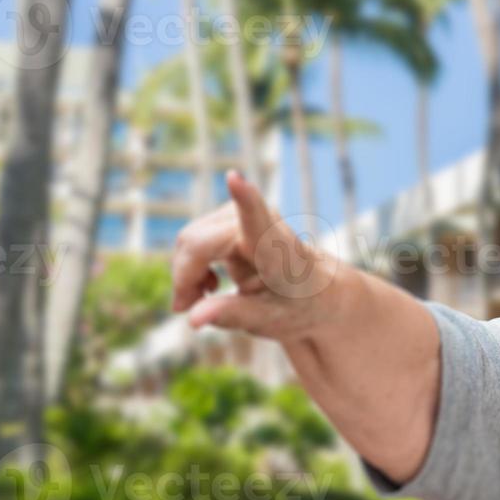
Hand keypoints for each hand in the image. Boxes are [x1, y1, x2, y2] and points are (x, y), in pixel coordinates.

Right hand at [169, 170, 340, 340]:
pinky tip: (209, 285)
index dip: (245, 200)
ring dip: (187, 272)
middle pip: (197, 241)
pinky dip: (192, 264)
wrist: (316, 291)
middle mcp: (264, 225)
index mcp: (280, 253)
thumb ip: (231, 316)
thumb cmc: (296, 307)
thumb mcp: (269, 321)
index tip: (235, 178)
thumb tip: (191, 320)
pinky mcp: (232, 217)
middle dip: (184, 276)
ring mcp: (245, 216)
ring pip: (190, 238)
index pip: (259, 222)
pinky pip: (194, 238)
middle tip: (186, 309)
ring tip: (204, 299)